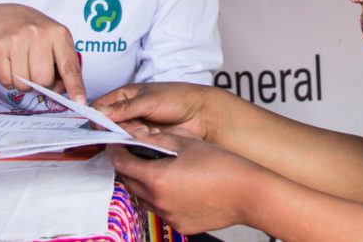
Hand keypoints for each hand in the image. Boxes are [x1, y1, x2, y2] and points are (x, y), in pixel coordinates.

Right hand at [0, 4, 85, 103]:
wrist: (1, 16)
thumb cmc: (34, 33)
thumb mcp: (54, 40)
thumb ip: (63, 65)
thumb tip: (59, 91)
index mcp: (59, 33)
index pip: (69, 66)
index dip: (75, 86)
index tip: (79, 102)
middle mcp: (39, 34)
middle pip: (44, 80)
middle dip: (41, 84)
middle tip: (36, 70)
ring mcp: (16, 39)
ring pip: (24, 84)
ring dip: (23, 83)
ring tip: (22, 65)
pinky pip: (5, 81)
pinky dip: (8, 81)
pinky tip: (9, 65)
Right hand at [93, 82, 214, 138]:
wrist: (201, 114)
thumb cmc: (177, 98)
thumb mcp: (149, 100)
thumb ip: (124, 108)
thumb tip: (98, 114)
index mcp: (125, 96)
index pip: (100, 107)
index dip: (95, 116)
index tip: (95, 126)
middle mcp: (127, 112)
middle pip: (108, 125)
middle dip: (115, 130)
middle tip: (130, 129)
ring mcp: (136, 127)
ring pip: (120, 137)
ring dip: (129, 137)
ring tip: (146, 130)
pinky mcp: (144, 141)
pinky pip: (132, 146)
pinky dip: (138, 144)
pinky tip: (149, 138)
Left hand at [108, 129, 262, 233]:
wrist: (247, 193)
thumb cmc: (222, 165)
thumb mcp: (189, 143)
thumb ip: (160, 139)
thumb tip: (141, 136)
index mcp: (157, 177)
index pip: (122, 163)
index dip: (116, 151)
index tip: (115, 144)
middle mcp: (158, 201)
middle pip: (129, 182)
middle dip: (129, 167)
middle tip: (136, 155)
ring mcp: (168, 216)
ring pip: (144, 199)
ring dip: (144, 184)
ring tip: (160, 171)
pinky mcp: (179, 225)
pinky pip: (161, 210)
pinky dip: (162, 199)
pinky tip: (178, 187)